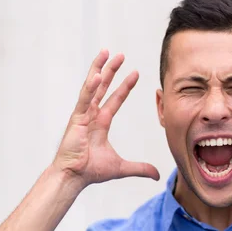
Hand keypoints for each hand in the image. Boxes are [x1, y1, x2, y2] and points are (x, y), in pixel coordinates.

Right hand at [52, 50, 159, 186]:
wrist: (74, 177)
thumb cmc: (91, 171)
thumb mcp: (121, 167)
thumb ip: (140, 168)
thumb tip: (157, 175)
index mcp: (101, 122)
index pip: (115, 99)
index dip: (125, 86)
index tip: (135, 73)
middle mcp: (91, 115)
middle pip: (103, 86)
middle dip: (111, 70)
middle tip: (120, 55)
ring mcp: (82, 115)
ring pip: (92, 87)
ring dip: (99, 69)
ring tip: (106, 52)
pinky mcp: (76, 119)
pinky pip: (84, 100)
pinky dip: (90, 88)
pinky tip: (97, 75)